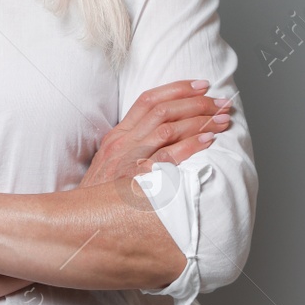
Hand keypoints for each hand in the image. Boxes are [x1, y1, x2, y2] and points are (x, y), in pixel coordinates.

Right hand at [80, 79, 233, 190]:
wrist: (82, 219)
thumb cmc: (102, 196)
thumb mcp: (111, 163)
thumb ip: (133, 147)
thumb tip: (164, 134)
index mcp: (118, 135)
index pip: (148, 100)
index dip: (178, 88)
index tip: (202, 85)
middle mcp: (122, 142)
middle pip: (163, 110)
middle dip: (197, 103)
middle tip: (221, 103)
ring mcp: (128, 159)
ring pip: (168, 128)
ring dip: (200, 121)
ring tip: (222, 120)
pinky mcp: (136, 178)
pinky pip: (168, 156)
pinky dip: (190, 145)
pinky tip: (208, 141)